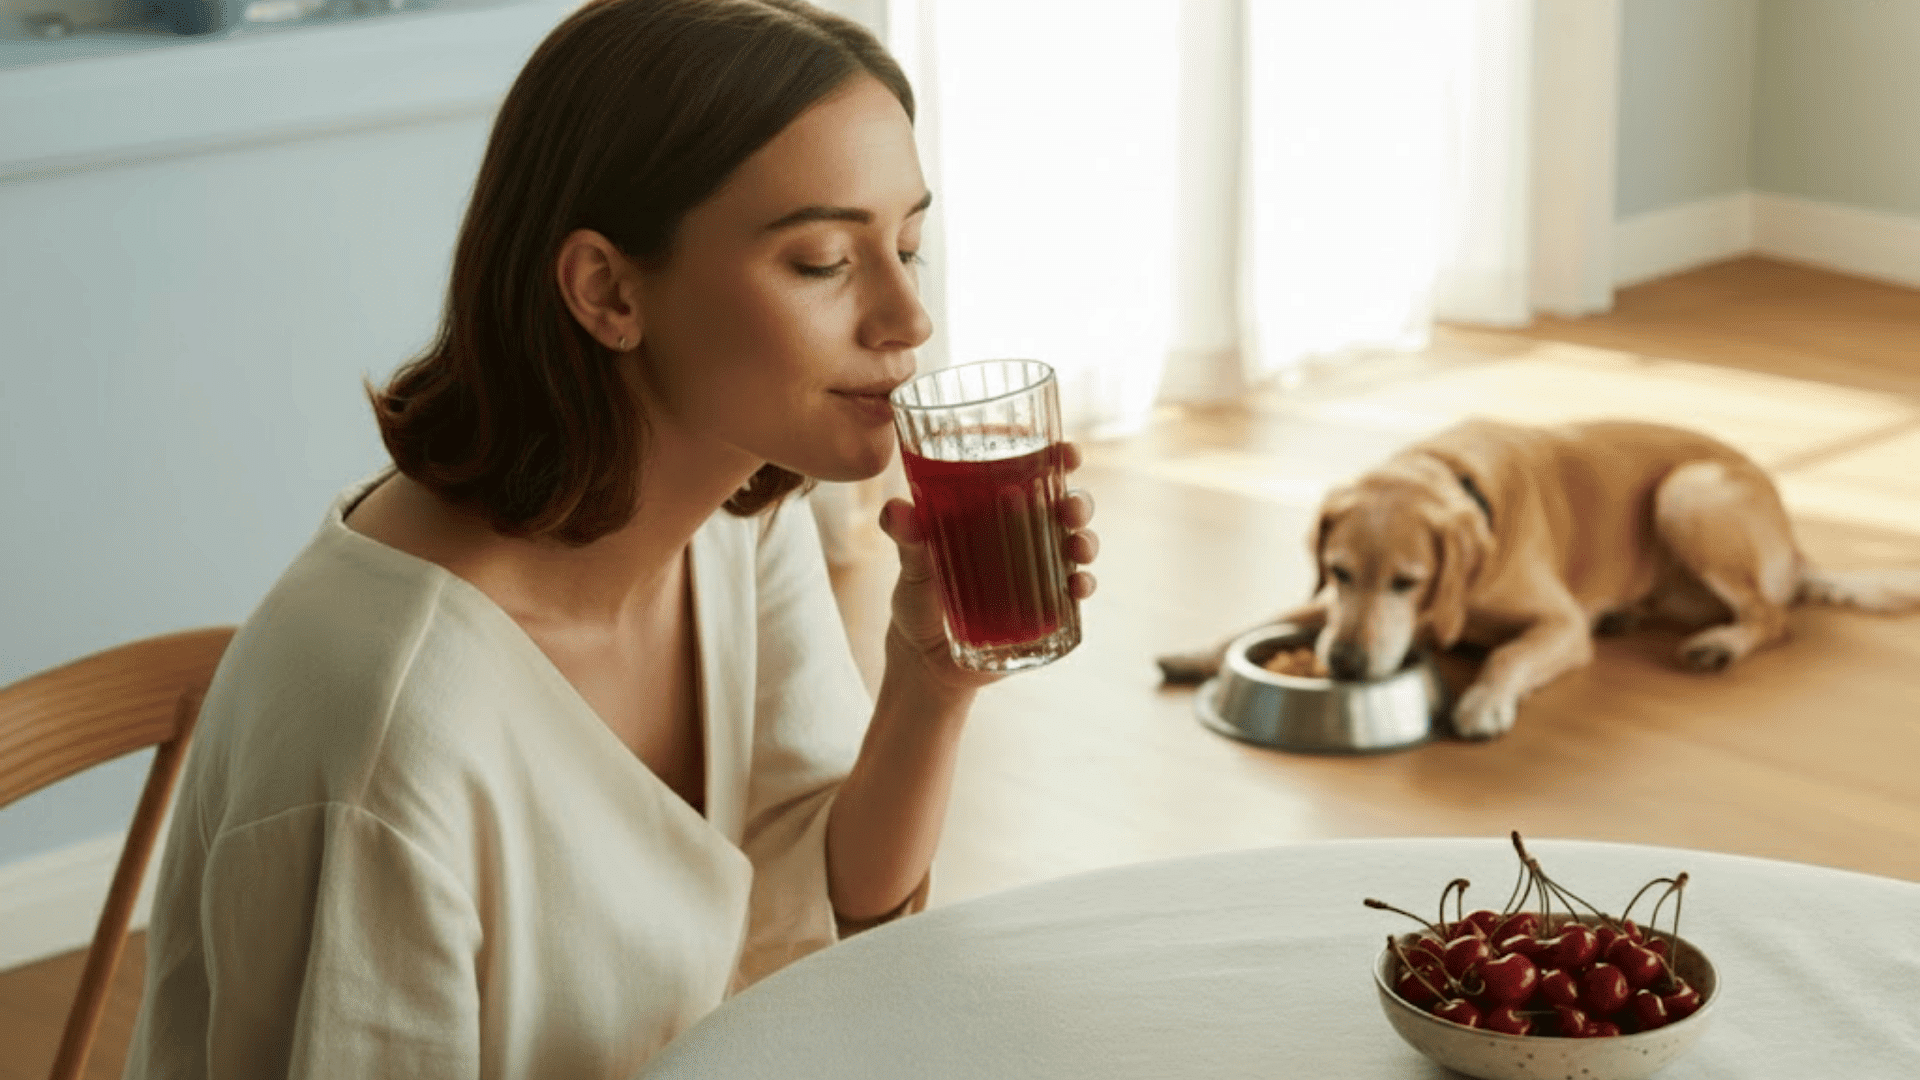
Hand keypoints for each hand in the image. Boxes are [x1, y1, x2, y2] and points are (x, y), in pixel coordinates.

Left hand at [878, 442, 1100, 695]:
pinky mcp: (1045, 609)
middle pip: (1063, 507)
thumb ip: (907, 540)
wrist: (925, 661)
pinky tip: (1078, 588)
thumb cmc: (917, 601)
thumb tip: (894, 510)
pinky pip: (1074, 592)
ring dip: (1086, 542)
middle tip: (1071, 508)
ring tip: (1078, 549)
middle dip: (1078, 502)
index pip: (1031, 475)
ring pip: (1076, 545)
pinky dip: (1082, 586)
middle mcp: (1023, 537)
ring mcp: (1038, 572)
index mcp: (993, 512)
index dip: (1056, 458)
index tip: (1069, 452)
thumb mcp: (911, 567)